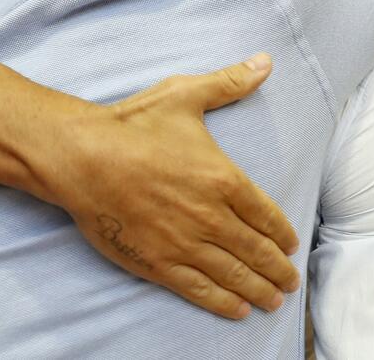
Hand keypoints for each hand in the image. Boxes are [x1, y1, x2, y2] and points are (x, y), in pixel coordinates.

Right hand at [46, 54, 299, 318]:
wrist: (83, 158)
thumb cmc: (133, 125)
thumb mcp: (184, 96)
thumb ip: (228, 83)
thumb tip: (265, 62)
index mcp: (223, 178)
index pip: (266, 215)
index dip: (282, 234)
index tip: (290, 246)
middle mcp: (212, 216)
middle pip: (256, 251)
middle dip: (277, 269)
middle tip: (289, 281)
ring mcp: (186, 243)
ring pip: (234, 274)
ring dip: (259, 289)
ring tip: (273, 300)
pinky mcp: (158, 262)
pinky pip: (200, 289)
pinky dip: (223, 302)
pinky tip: (238, 310)